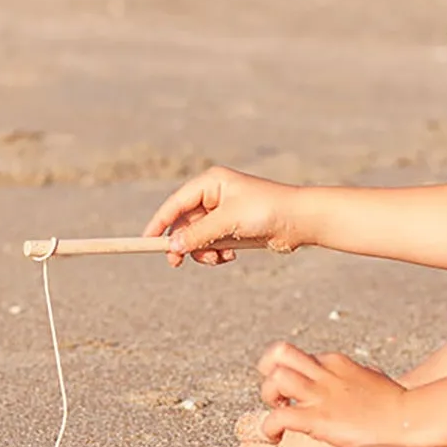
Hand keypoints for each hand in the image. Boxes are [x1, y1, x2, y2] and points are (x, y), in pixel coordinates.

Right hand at [144, 166, 304, 268]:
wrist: (300, 221)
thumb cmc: (266, 211)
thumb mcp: (227, 222)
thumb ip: (197, 234)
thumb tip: (172, 247)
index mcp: (210, 183)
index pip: (175, 203)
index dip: (159, 223)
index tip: (146, 241)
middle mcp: (215, 195)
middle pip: (184, 223)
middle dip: (184, 243)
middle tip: (177, 263)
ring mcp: (224, 213)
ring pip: (198, 237)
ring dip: (203, 251)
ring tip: (217, 257)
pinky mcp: (234, 229)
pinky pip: (213, 244)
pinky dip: (216, 253)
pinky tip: (229, 256)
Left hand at [257, 341, 410, 446]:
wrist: (410, 421)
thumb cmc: (398, 407)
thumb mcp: (375, 381)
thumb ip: (363, 378)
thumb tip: (367, 378)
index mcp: (337, 363)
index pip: (301, 357)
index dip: (291, 374)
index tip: (294, 394)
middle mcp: (325, 374)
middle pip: (280, 353)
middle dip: (267, 371)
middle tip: (275, 395)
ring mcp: (320, 395)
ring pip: (275, 379)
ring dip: (267, 397)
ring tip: (277, 413)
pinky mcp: (317, 419)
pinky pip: (277, 416)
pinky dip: (269, 427)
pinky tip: (276, 437)